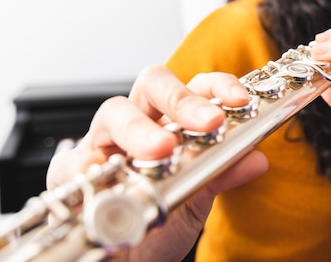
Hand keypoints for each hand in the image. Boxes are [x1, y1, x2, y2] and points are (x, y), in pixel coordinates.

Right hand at [46, 65, 268, 260]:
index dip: (218, 86)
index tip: (240, 100)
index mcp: (172, 124)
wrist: (129, 261)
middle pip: (153, 85)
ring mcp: (104, 144)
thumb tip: (257, 158)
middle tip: (208, 121)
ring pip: (114, 112)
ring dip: (141, 129)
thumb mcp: (197, 198)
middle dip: (182, 99)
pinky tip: (104, 173)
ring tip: (161, 149)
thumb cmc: (159, 225)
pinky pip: (73, 160)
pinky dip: (89, 164)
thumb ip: (222, 174)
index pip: (195, 87)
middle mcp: (139, 125)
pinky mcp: (73, 172)